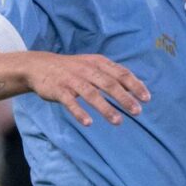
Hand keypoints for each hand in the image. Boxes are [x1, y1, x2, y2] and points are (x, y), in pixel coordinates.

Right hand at [23, 52, 149, 125]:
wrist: (39, 65)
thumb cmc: (72, 68)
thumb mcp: (92, 65)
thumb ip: (111, 75)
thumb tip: (136, 88)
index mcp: (98, 63)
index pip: (121, 73)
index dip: (135, 85)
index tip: (147, 98)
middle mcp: (87, 69)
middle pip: (109, 84)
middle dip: (125, 98)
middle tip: (137, 111)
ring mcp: (72, 79)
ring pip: (91, 94)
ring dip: (106, 108)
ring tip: (118, 122)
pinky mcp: (58, 90)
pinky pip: (70, 102)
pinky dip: (79, 112)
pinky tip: (88, 123)